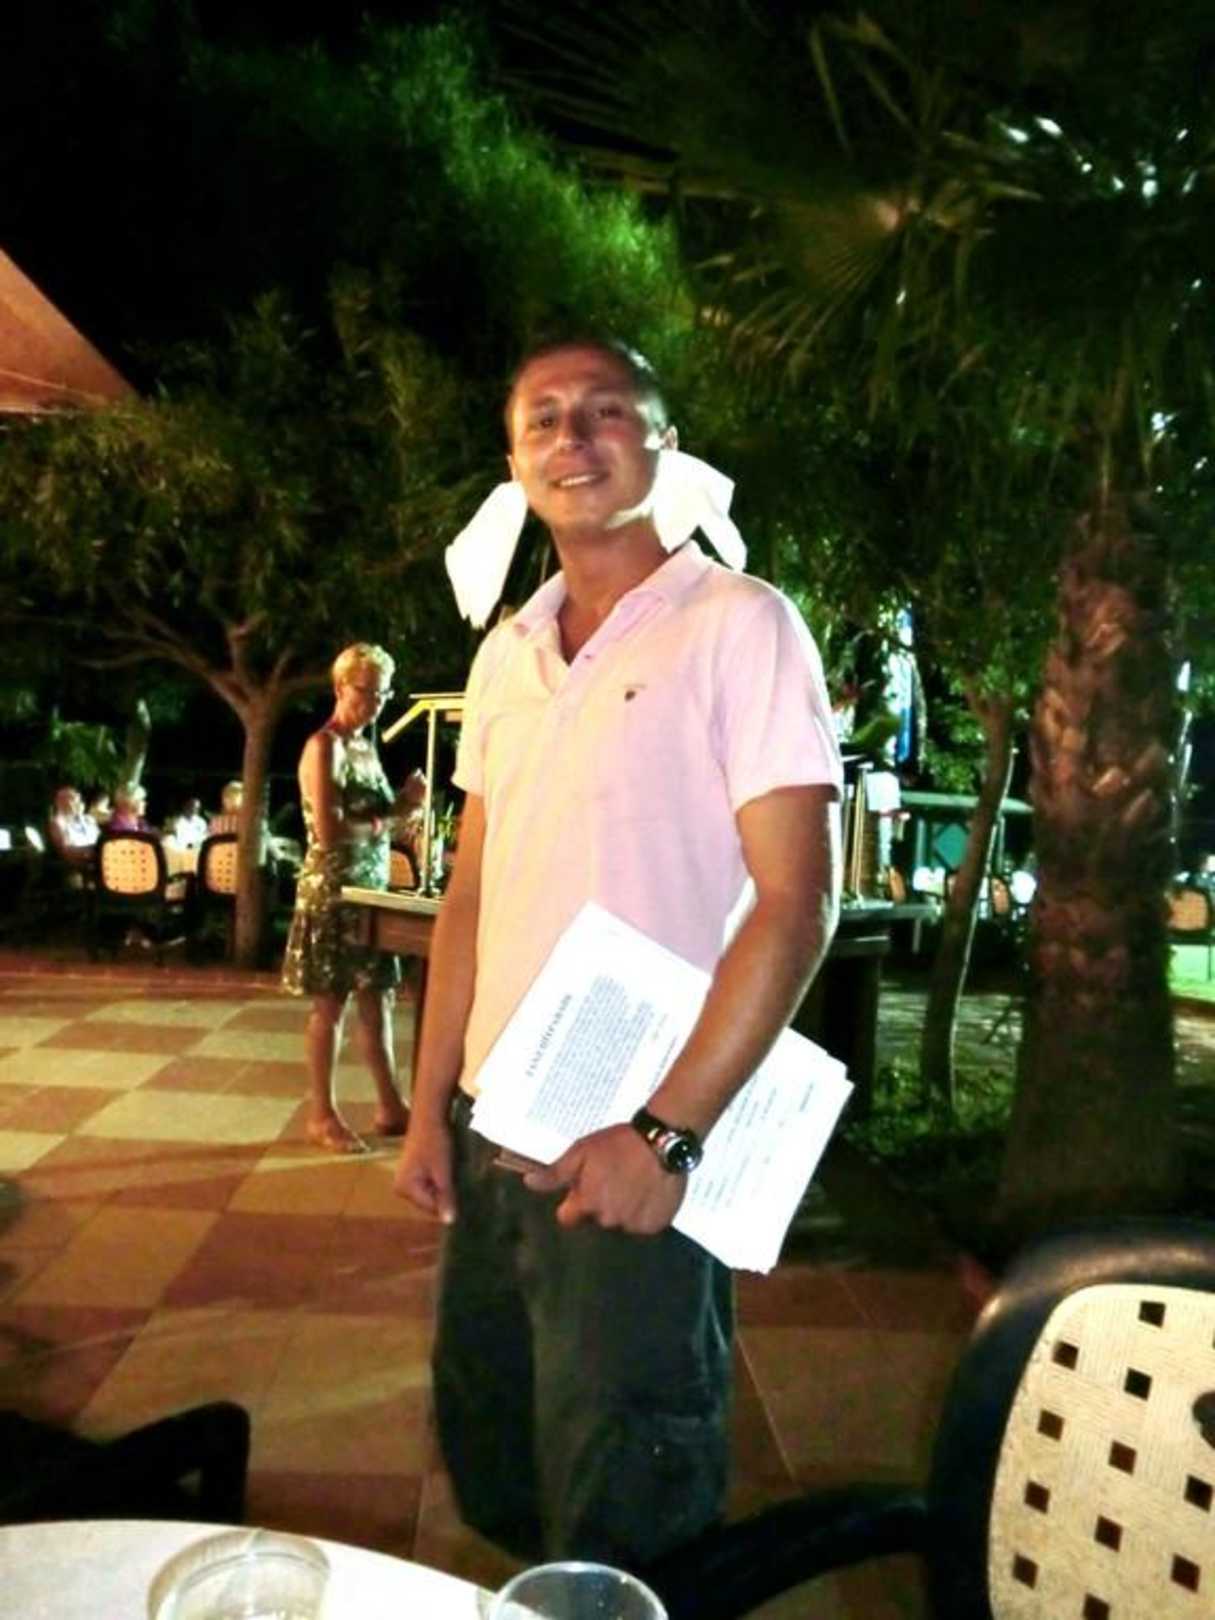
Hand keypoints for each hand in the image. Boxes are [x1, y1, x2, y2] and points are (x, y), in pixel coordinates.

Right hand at [393, 1118, 455, 1222]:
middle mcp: (400, 1188)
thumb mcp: (443, 1172)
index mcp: (404, 1189)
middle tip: (454, 1176)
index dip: (448, 1201)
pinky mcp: (412, 1173)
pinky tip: (445, 1168)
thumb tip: (449, 1222)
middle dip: (444, 1194)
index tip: (459, 1188)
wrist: (429, 1117)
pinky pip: (428, 1185)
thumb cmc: (435, 1142)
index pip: (432, 1208)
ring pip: (431, 1194)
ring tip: (449, 1170)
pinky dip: (439, 1180)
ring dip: (443, 1186)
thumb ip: (445, 1197)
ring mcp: (405, 1180)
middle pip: (430, 1203)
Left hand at [523, 1124, 685, 1233]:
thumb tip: (529, 1183)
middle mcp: (609, 1220)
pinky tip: (648, 1191)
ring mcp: (634, 1225)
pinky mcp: (656, 1225)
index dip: (574, 1203)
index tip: (585, 1187)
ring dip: (623, 1208)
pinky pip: (643, 1224)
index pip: (568, 1218)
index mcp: (588, 1204)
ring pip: (621, 1223)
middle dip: (601, 1203)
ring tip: (633, 1182)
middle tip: (613, 1178)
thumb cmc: (619, 1143)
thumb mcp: (581, 1152)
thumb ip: (555, 1173)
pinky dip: (644, 1212)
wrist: (663, 1142)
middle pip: (597, 1219)